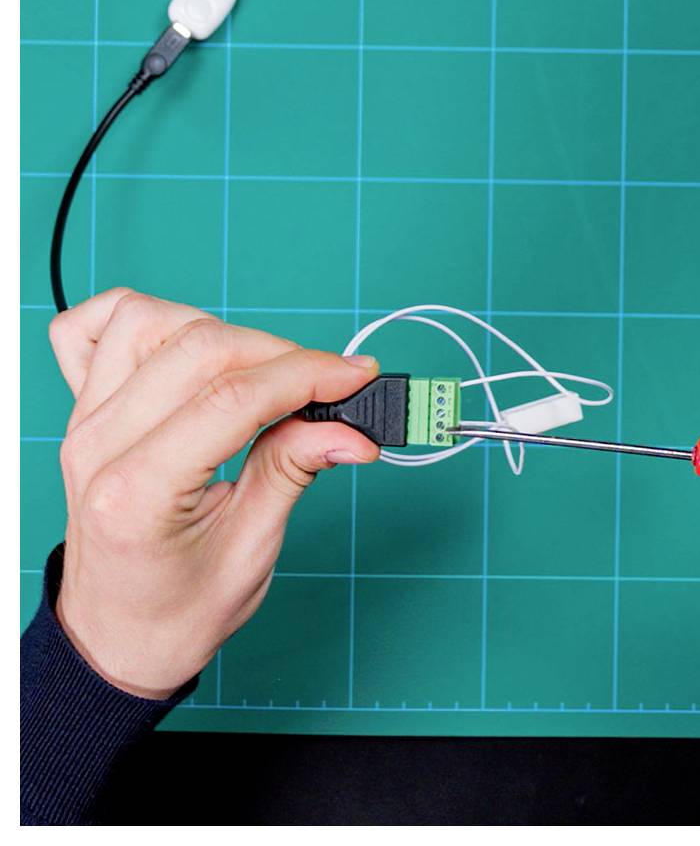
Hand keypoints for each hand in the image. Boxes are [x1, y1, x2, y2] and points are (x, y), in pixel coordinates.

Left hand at [48, 288, 379, 698]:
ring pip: (149, 321)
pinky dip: (141, 320)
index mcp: (138, 494)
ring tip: (262, 372)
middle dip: (281, 354)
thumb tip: (352, 430)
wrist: (114, 636)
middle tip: (330, 384)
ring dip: (220, 332)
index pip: (233, 399)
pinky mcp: (83, 409)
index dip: (308, 376)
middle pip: (199, 349)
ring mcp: (83, 420)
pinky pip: (91, 328)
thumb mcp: (251, 550)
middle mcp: (99, 444)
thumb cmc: (177, 609)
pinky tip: (182, 344)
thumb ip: (294, 471)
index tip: (357, 378)